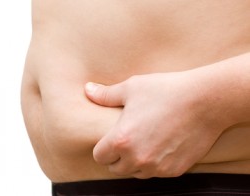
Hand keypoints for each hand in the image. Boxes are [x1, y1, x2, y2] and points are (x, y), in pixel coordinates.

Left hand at [85, 72, 225, 178]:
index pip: (100, 157)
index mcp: (121, 140)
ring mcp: (157, 167)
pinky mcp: (175, 170)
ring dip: (135, 162)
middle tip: (127, 140)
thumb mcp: (131, 88)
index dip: (103, 148)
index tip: (111, 139)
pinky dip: (155, 164)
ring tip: (144, 143)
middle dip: (117, 157)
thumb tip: (87, 90)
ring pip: (136, 173)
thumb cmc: (165, 91)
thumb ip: (106, 95)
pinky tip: (161, 146)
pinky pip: (156, 173)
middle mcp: (138, 158)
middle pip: (116, 168)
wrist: (205, 100)